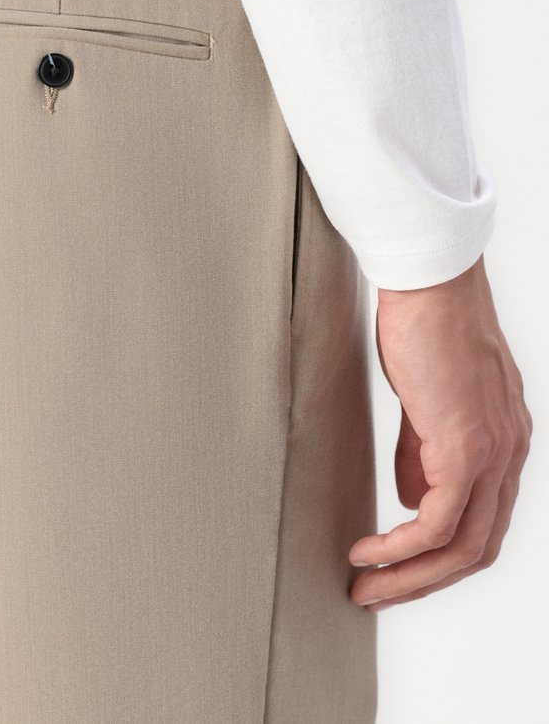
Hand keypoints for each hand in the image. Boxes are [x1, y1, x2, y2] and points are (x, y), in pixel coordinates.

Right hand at [348, 253, 531, 610]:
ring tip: (366, 587)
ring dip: (410, 577)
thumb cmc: (425, 324)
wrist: (431, 280)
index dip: (440, 557)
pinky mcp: (466, 446)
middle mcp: (511, 453)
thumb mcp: (426, 398)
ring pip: (463, 547)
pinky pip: (437, 523)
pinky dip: (401, 548)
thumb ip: (423, 450)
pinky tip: (369, 551)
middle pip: (478, 549)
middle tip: (376, 596)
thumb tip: (410, 497)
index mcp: (506, 441)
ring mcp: (494, 452)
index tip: (396, 570)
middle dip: (423, 583)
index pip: (484, 523)